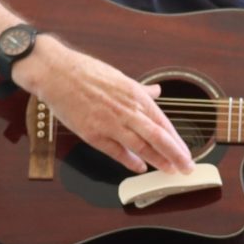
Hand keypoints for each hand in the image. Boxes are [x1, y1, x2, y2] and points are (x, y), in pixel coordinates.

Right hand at [17, 38, 196, 174]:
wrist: (56, 72)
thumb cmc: (86, 72)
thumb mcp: (119, 77)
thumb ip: (140, 89)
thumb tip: (156, 92)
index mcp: (134, 94)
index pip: (162, 122)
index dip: (176, 140)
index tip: (185, 153)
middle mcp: (126, 109)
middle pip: (157, 136)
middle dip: (175, 154)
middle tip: (187, 168)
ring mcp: (109, 123)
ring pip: (140, 146)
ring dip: (157, 160)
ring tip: (169, 171)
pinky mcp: (92, 133)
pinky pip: (115, 151)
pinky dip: (129, 161)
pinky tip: (140, 168)